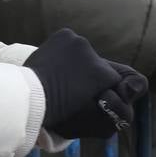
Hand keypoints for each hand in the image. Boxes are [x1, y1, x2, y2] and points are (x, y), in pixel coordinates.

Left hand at [24, 28, 146, 138]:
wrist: (28, 98)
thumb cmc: (62, 115)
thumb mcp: (96, 122)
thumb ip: (120, 111)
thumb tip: (128, 91)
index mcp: (102, 72)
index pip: (115, 79)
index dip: (104, 91)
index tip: (90, 98)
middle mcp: (92, 51)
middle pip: (100, 66)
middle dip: (91, 77)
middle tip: (73, 90)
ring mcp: (76, 39)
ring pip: (86, 55)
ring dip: (79, 64)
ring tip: (62, 78)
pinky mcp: (63, 34)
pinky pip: (71, 44)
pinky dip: (67, 52)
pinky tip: (56, 65)